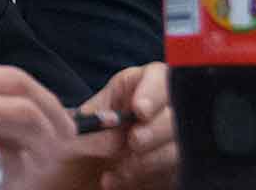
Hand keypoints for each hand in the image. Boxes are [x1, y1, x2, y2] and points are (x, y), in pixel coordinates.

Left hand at [58, 62, 174, 189]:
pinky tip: (119, 181)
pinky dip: (146, 179)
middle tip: (135, 141)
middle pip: (176, 111)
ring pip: (177, 145)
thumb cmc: (80, 140)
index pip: (158, 76)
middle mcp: (159, 108)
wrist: (82, 173)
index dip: (153, 92)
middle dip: (156, 128)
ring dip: (151, 159)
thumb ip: (94, 126)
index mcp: (137, 85)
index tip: (139, 110)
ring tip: (121, 168)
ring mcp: (170, 139)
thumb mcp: (77, 127)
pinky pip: (170, 173)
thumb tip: (113, 134)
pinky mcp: (171, 167)